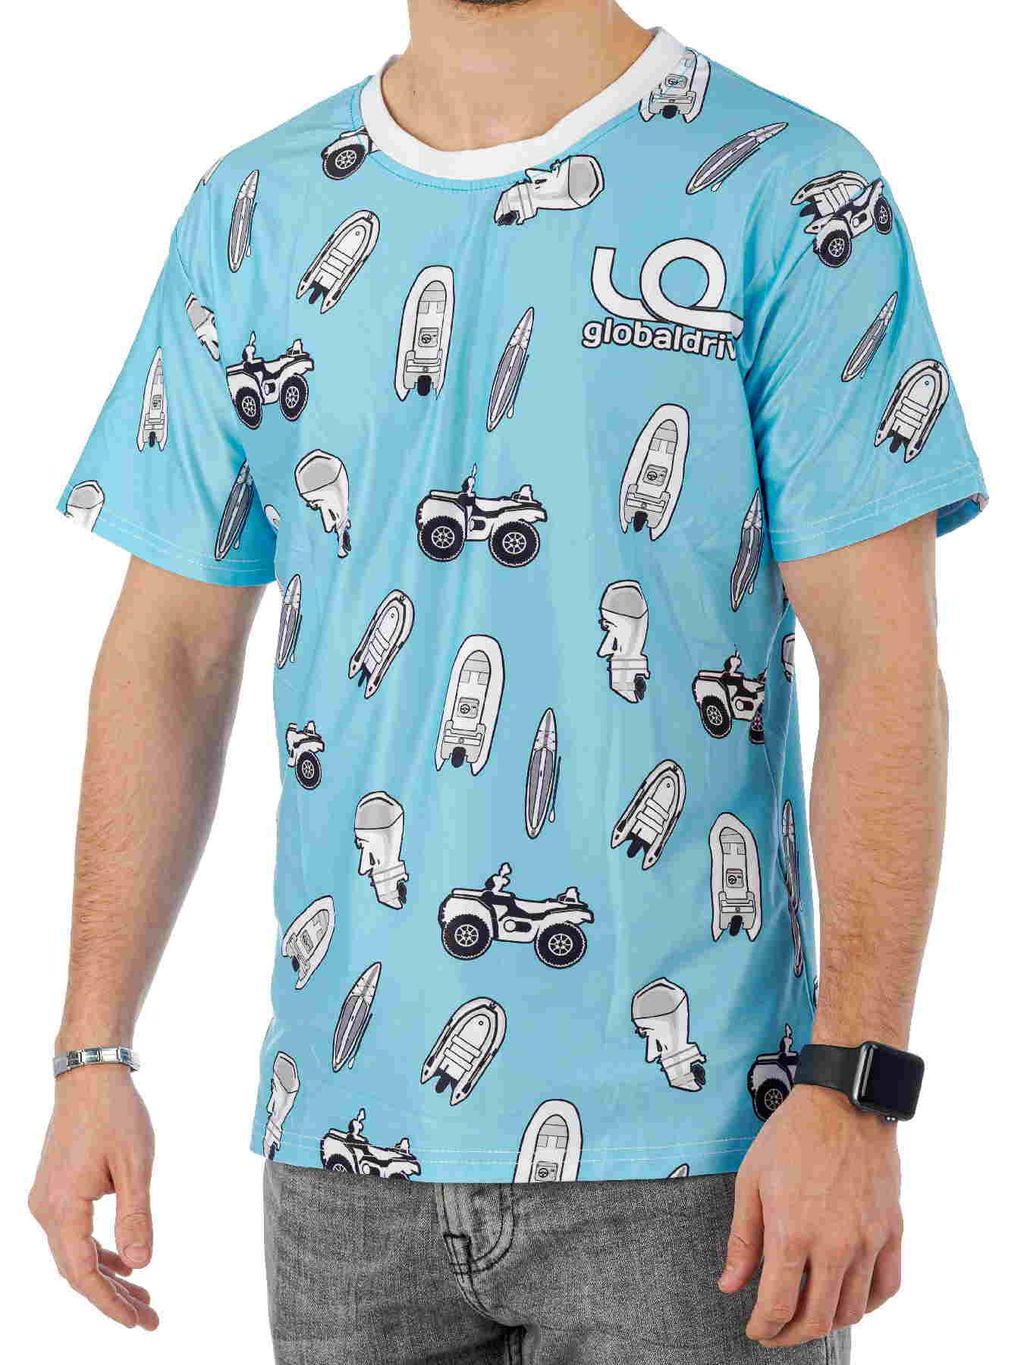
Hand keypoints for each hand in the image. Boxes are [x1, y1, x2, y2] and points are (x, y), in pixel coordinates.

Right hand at [29, 1065, 158, 1329]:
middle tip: (149, 1318)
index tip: (137, 1323)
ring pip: (76, 1253)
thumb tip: (142, 1265)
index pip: (82, 1274)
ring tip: (143, 1297)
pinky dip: (99, 1252)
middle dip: (113, 1297)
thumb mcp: (135, 1165)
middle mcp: (46, 1209)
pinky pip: (75, 1234)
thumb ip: (136, 1217)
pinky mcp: (56, 1189)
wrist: (89, 1074)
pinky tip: (125, 1263)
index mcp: (62, 1208)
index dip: (109, 1304)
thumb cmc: (115, 1113)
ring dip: (108, 1276)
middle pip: (77, 1270)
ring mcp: (47, 1200)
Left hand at [720, 1086, 901, 1346]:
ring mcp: (867, 1240)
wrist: (843, 1102)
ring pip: (851, 1310)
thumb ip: (742, 1240)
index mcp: (792, 1233)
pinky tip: (847, 1296)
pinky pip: (885, 1287)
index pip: (777, 1306)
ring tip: (807, 1313)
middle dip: (790, 1335)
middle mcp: (834, 1245)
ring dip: (826, 1322)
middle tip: (777, 1331)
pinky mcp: (891, 1231)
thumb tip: (729, 1286)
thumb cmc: (791, 1136)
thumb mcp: (751, 1181)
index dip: (763, 1328)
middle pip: (816, 1319)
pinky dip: (866, 1304)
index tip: (756, 1331)